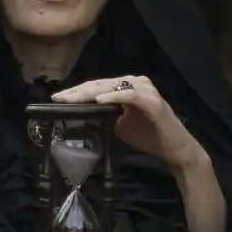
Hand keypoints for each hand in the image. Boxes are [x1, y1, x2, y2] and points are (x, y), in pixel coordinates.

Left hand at [52, 76, 204, 170]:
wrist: (175, 149)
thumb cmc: (149, 136)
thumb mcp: (119, 125)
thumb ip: (104, 115)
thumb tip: (81, 115)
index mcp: (127, 86)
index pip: (97, 86)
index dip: (77, 92)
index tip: (57, 98)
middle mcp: (136, 82)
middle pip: (101, 84)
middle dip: (78, 92)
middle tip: (58, 98)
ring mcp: (145, 89)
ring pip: (111, 87)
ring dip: (90, 93)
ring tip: (72, 99)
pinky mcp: (152, 100)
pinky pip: (129, 96)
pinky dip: (113, 97)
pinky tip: (99, 100)